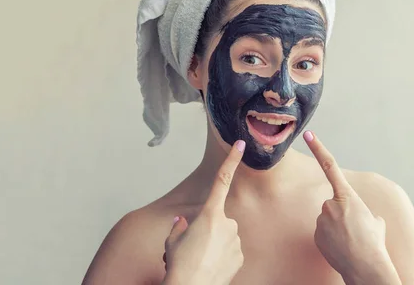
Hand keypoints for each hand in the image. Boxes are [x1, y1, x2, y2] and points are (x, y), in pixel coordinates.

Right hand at [162, 140, 245, 284]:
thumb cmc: (179, 265)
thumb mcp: (172, 242)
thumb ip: (179, 228)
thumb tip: (182, 223)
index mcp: (210, 214)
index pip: (222, 180)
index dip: (231, 160)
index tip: (241, 144)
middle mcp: (227, 223)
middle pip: (218, 220)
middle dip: (208, 230)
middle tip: (194, 247)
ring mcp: (236, 240)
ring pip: (225, 237)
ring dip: (214, 244)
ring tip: (200, 259)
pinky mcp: (240, 256)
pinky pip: (230, 251)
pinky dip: (221, 257)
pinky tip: (210, 268)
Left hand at [304, 131, 401, 284]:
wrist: (366, 266)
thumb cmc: (374, 242)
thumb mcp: (375, 220)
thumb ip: (363, 211)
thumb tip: (360, 217)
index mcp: (347, 196)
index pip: (330, 166)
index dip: (319, 148)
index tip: (309, 134)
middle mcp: (330, 205)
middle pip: (334, 204)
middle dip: (343, 215)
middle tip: (356, 230)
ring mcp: (321, 220)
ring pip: (328, 219)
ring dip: (338, 228)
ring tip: (351, 240)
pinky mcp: (316, 235)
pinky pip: (323, 232)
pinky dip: (331, 238)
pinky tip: (342, 247)